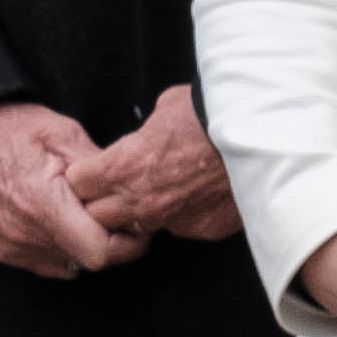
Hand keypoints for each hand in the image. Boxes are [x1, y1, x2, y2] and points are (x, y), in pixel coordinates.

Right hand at [0, 100, 128, 275]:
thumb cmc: (7, 129)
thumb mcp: (62, 132)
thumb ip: (99, 166)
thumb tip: (130, 188)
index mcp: (43, 204)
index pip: (100, 252)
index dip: (129, 242)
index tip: (136, 222)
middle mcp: (26, 234)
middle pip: (90, 261)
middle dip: (113, 242)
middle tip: (117, 214)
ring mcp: (14, 247)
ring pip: (72, 265)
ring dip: (87, 244)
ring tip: (86, 213)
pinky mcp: (5, 251)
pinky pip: (50, 263)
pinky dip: (64, 248)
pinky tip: (63, 221)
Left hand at [62, 86, 239, 247]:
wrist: (258, 134)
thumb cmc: (210, 114)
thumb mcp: (165, 108)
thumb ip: (146, 131)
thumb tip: (149, 131)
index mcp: (122, 167)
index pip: (78, 184)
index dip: (84, 175)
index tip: (92, 170)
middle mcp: (140, 200)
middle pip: (98, 215)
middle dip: (103, 202)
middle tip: (120, 186)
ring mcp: (171, 219)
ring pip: (137, 228)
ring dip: (140, 213)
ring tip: (158, 192)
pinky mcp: (201, 228)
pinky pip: (180, 228)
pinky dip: (182, 216)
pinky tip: (195, 196)